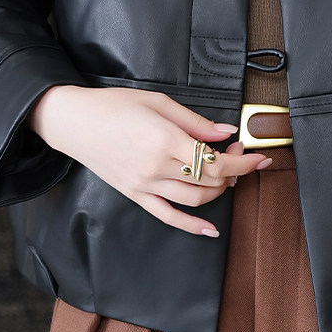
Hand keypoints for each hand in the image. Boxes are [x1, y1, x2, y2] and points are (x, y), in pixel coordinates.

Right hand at [29, 85, 271, 235]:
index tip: (258, 157)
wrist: (73, 121)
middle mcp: (157, 166)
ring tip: (226, 177)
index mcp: (165, 139)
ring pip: (195, 199)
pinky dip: (191, 226)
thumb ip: (194, 120)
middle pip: (210, 179)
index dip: (243, 161)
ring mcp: (145, 184)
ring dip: (219, 191)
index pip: (216, 159)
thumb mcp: (158, 101)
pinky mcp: (135, 195)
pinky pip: (167, 216)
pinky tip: (209, 230)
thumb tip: (224, 132)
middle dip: (234, 171)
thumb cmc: (112, 105)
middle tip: (240, 155)